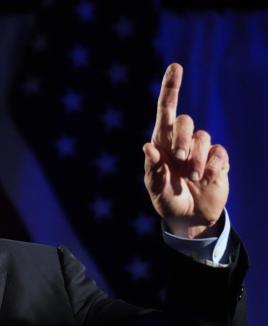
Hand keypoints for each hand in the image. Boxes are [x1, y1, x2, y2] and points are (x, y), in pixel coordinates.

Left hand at [143, 63, 229, 238]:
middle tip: (179, 158)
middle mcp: (181, 142)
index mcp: (161, 144)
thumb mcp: (155, 189)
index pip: (166, 111)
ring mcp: (201, 150)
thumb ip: (152, 170)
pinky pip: (219, 152)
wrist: (189, 218)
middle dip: (183, 138)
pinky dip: (212, 166)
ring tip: (192, 177)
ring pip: (203, 137)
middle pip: (185, 121)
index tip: (175, 67)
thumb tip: (147, 147)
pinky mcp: (218, 160)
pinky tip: (207, 178)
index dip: (171, 88)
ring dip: (196, 158)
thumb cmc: (167, 200)